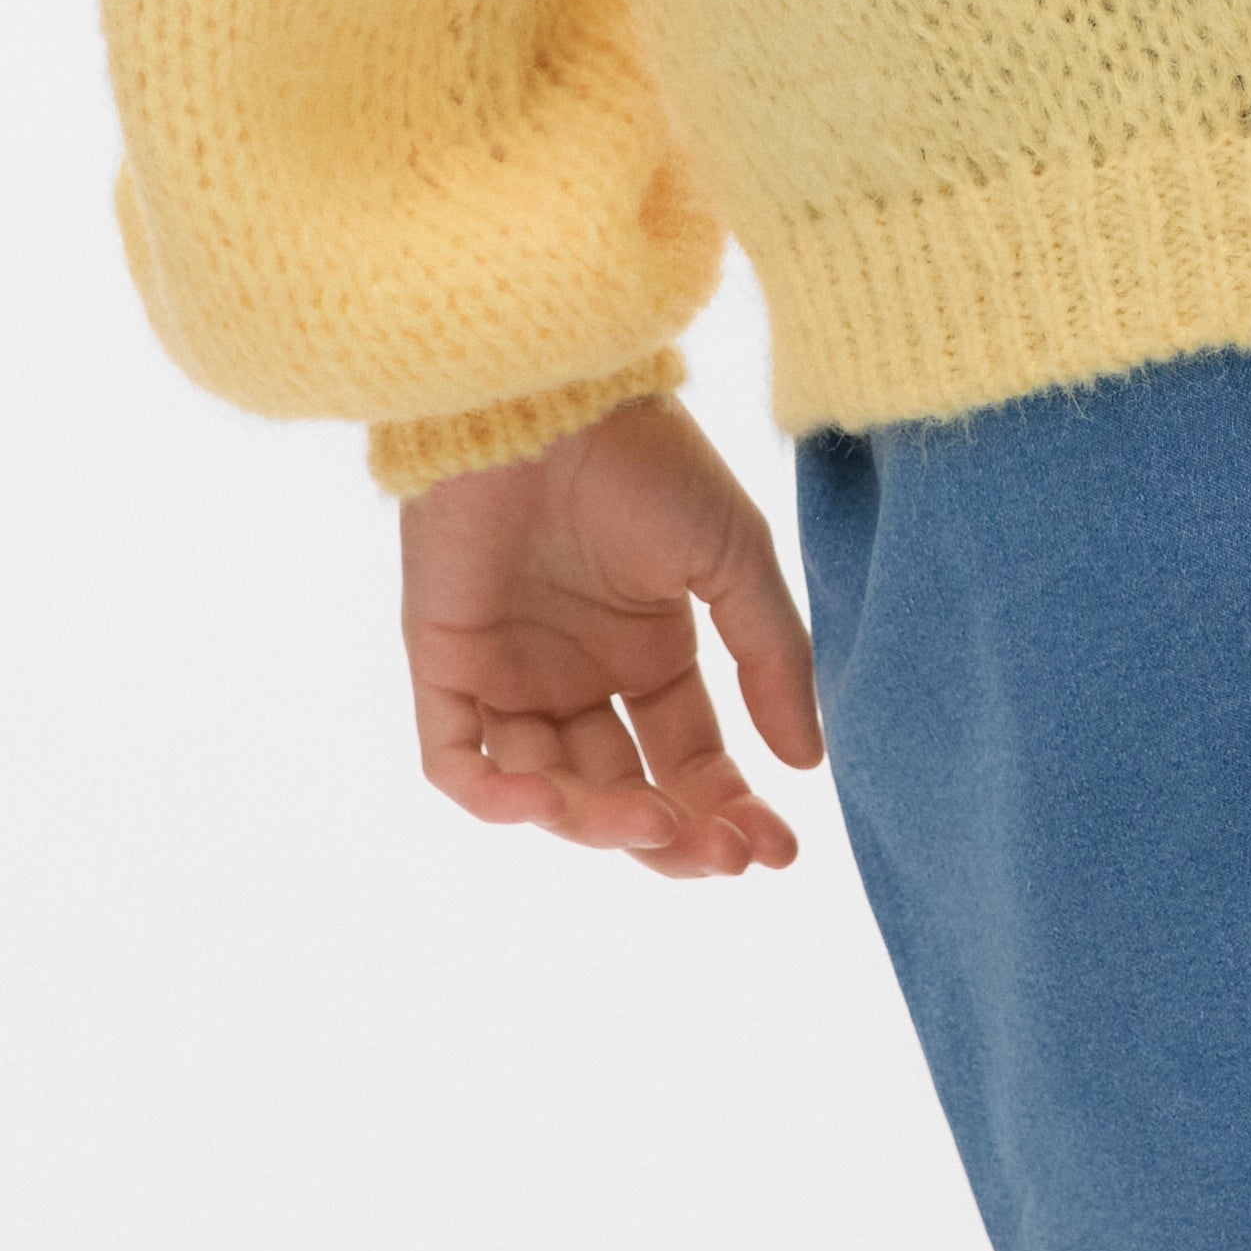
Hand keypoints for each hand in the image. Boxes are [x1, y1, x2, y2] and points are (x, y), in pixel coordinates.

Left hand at [398, 395, 826, 877]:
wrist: (548, 393)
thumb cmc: (646, 459)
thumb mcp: (733, 557)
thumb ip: (772, 659)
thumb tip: (807, 764)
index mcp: (647, 650)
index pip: (688, 761)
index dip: (730, 812)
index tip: (777, 852)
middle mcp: (576, 675)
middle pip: (621, 795)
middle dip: (672, 837)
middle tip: (720, 857)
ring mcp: (508, 675)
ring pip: (546, 792)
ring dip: (596, 825)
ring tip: (651, 821)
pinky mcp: (443, 664)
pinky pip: (456, 762)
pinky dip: (494, 799)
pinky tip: (545, 804)